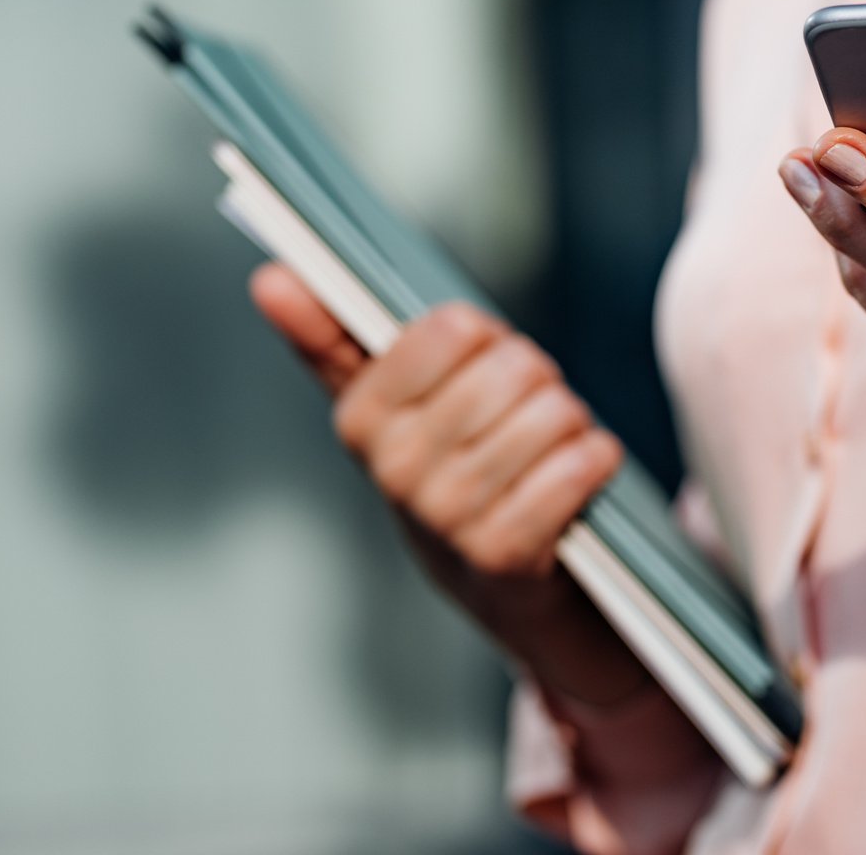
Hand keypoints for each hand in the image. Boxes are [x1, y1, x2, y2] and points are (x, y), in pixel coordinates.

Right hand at [250, 264, 646, 706]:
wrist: (504, 588)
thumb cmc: (454, 466)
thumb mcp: (396, 401)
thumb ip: (335, 334)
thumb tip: (271, 277)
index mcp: (360, 418)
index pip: (450, 329)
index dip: (487, 337)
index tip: (480, 365)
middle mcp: (392, 469)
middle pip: (513, 368)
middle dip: (539, 380)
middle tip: (526, 414)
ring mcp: (444, 517)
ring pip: (551, 414)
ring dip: (572, 423)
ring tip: (553, 449)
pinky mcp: (502, 557)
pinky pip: (575, 469)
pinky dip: (595, 460)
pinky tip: (582, 472)